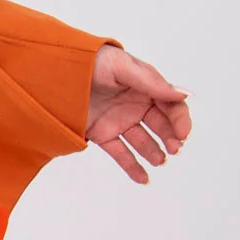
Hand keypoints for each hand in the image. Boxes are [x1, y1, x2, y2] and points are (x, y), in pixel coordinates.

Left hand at [85, 44, 190, 183]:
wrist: (56, 72)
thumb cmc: (91, 61)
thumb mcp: (122, 67)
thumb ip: (151, 82)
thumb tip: (183, 94)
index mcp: (146, 86)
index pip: (171, 105)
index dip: (180, 119)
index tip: (183, 133)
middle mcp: (136, 105)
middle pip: (161, 125)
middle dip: (170, 138)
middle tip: (175, 149)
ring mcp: (120, 121)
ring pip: (143, 142)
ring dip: (154, 152)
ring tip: (159, 161)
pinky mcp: (103, 135)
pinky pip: (121, 153)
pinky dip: (132, 167)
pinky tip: (144, 179)